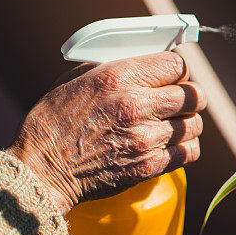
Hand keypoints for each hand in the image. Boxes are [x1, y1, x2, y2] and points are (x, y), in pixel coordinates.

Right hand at [8, 51, 205, 213]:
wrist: (40, 171)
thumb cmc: (54, 122)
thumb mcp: (77, 79)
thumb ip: (117, 67)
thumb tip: (147, 63)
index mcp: (119, 78)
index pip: (177, 65)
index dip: (177, 70)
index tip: (172, 77)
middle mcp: (137, 106)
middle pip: (195, 94)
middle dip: (188, 96)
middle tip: (176, 101)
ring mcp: (146, 138)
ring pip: (195, 124)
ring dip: (187, 123)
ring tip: (171, 124)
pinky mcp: (149, 165)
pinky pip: (189, 151)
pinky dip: (184, 147)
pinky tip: (170, 144)